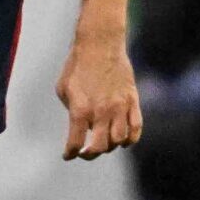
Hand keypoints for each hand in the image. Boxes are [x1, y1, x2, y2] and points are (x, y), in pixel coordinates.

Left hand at [56, 31, 140, 161]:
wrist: (100, 44)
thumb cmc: (77, 65)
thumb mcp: (63, 89)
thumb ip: (71, 111)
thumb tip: (81, 126)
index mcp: (80, 110)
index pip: (75, 143)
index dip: (70, 153)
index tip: (68, 155)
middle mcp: (101, 112)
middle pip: (100, 147)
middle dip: (90, 154)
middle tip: (85, 151)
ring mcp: (119, 107)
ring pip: (119, 141)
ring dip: (110, 146)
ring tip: (103, 141)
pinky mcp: (132, 101)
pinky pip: (136, 128)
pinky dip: (130, 139)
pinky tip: (123, 139)